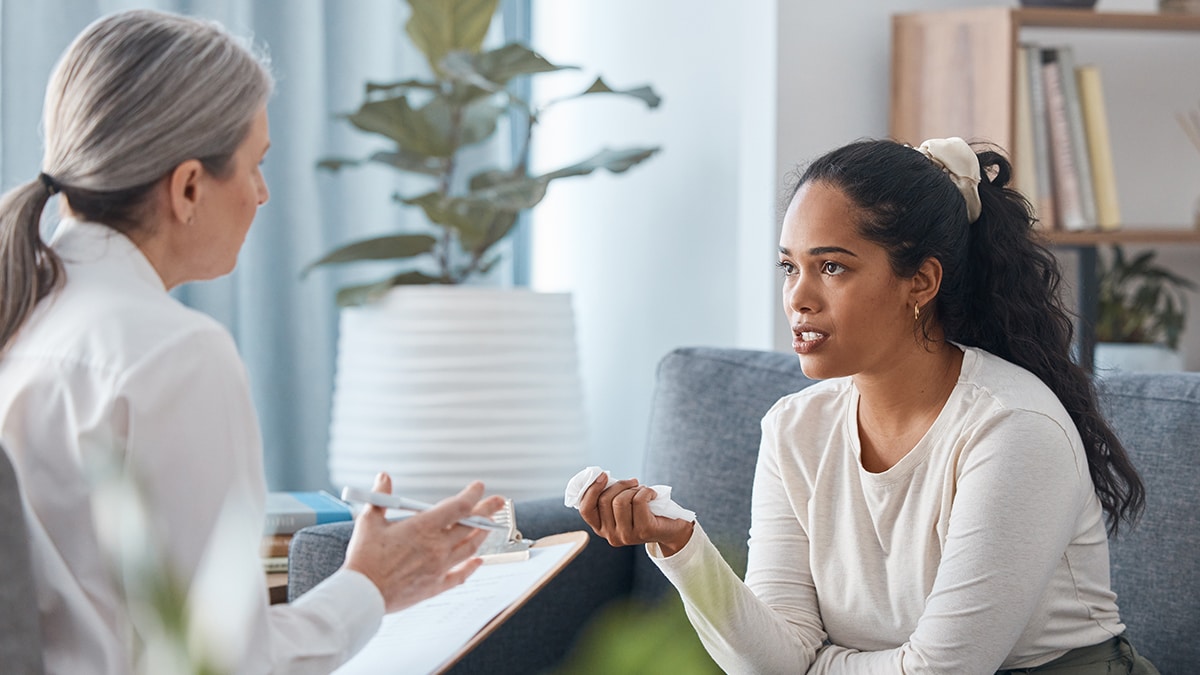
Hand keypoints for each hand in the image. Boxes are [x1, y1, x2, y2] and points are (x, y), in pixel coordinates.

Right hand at [342, 473, 506, 612]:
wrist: (363, 594)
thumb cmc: (364, 558)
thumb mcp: (368, 521)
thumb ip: (380, 497)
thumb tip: (383, 477)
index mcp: (423, 527)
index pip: (458, 506)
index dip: (472, 494)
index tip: (479, 487)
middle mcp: (437, 546)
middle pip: (471, 525)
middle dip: (487, 511)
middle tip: (498, 502)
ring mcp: (439, 567)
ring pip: (469, 548)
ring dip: (482, 535)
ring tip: (489, 526)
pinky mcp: (435, 586)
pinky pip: (460, 575)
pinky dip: (471, 567)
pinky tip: (478, 562)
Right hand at [577, 473, 693, 555]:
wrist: (672, 529)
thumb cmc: (644, 511)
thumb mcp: (622, 505)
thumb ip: (609, 496)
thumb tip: (599, 476)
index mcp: (601, 529)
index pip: (586, 510)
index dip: (592, 489)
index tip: (604, 475)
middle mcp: (611, 536)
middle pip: (604, 500)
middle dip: (620, 485)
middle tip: (632, 482)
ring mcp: (627, 536)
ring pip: (620, 500)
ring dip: (633, 489)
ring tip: (642, 490)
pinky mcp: (643, 531)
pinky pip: (638, 501)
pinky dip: (646, 491)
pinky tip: (653, 495)